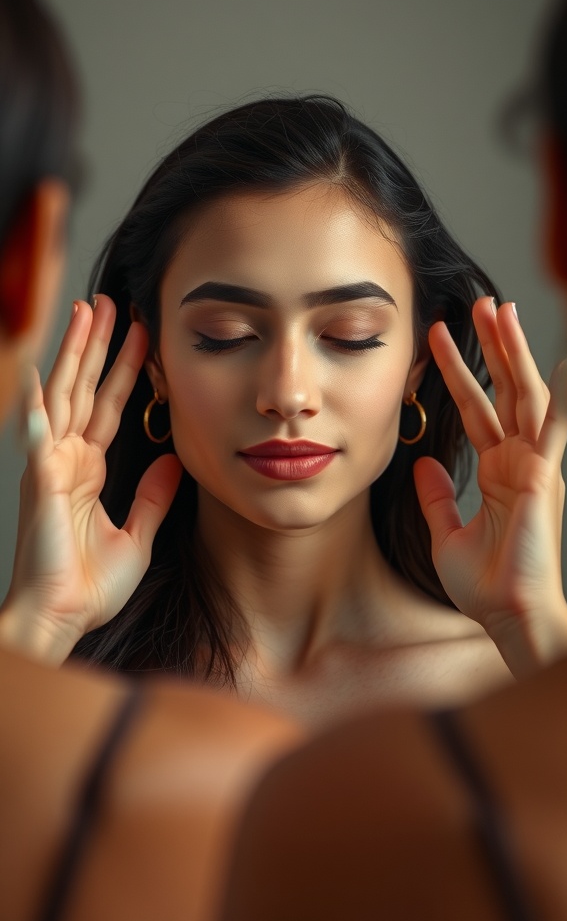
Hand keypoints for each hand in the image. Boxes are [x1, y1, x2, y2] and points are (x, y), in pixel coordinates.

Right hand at [0, 295, 181, 664]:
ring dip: (75, 353)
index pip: (109, 406)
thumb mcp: (138, 534)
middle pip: (85, 388)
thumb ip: (153, 496)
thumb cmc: (89, 585)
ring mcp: (50, 465)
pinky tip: (40, 368)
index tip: (141, 336)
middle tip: (110, 303)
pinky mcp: (42, 480)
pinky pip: (39, 433)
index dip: (124, 371)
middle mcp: (66, 459)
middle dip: (97, 345)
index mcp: (86, 469)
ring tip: (87, 312)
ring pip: (64, 394)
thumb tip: (174, 461)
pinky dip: (38, 401)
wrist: (63, 618)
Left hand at [413, 296, 566, 677]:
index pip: (476, 408)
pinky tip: (559, 363)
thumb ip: (437, 496)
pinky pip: (553, 428)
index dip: (459, 373)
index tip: (438, 339)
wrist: (508, 616)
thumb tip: (422, 463)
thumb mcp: (447, 532)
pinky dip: (560, 395)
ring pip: (525, 395)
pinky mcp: (543, 476)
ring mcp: (534, 465)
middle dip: (492, 346)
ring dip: (514, 353)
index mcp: (499, 469)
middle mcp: (519, 460)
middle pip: (504, 390)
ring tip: (500, 311)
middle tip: (480, 304)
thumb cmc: (486, 583)